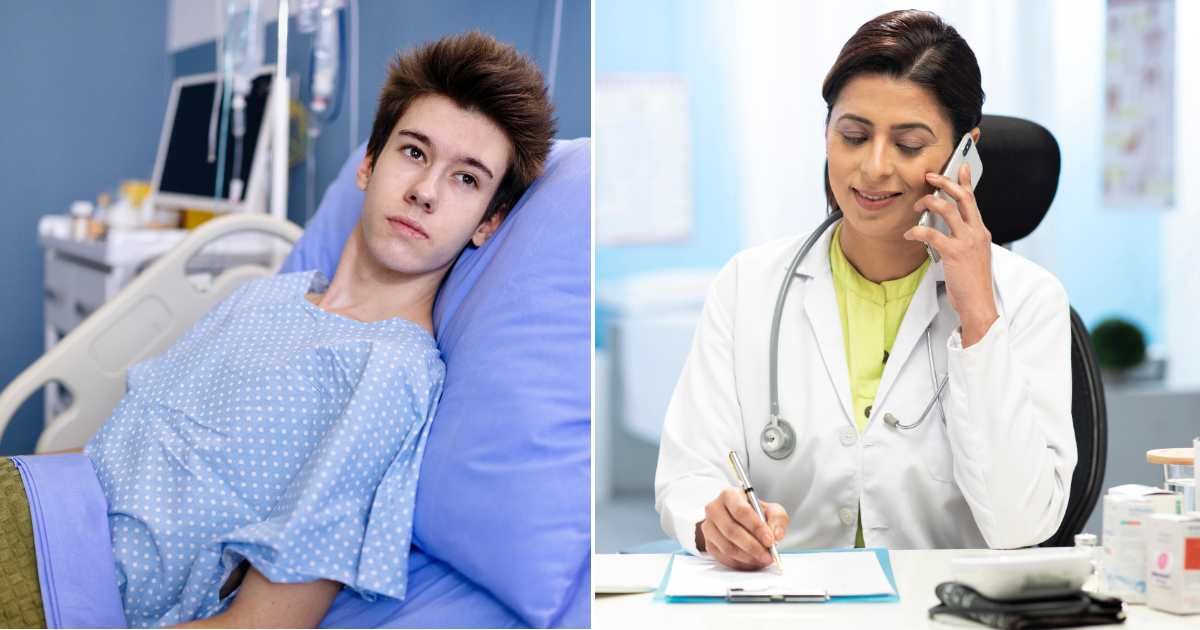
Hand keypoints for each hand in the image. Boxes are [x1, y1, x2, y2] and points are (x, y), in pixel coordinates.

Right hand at [695, 488, 788, 570]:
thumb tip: (776, 534)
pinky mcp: (708, 543)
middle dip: (753, 546)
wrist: (739, 520)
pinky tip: (752, 562)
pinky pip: (723, 557)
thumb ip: (778, 519)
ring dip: (748, 557)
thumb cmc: (754, 513)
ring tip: (763, 559)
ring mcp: (709, 527)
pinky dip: (740, 563)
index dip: (756, 527)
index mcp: (729, 495)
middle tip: (768, 555)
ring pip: (727, 547)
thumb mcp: (771, 510)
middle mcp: (714, 509)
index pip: (741, 511)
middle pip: (732, 531)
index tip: (770, 540)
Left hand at [905, 163, 998, 345]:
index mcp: (981, 232)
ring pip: (947, 210)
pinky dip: (917, 230)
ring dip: (929, 203)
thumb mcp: (973, 256)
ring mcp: (967, 242)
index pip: (974, 201)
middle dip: (945, 183)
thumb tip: (945, 230)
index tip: (961, 167)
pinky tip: (910, 233)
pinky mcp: (954, 252)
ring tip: (917, 206)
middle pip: (963, 198)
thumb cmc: (973, 283)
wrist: (979, 304)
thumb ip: (963, 240)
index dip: (966, 182)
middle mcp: (976, 232)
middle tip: (931, 176)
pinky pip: (932, 233)